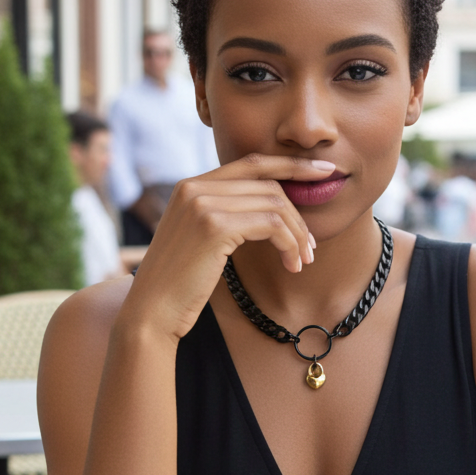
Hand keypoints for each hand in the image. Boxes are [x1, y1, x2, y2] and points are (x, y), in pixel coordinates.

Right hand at [120, 154, 334, 343]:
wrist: (152, 312)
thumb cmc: (181, 283)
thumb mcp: (202, 239)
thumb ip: (227, 214)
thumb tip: (274, 208)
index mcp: (191, 185)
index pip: (252, 162)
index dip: (291, 164)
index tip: (323, 171)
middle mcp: (194, 186)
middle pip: (268, 183)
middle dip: (299, 213)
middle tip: (311, 245)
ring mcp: (202, 203)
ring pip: (275, 203)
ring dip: (297, 234)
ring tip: (302, 260)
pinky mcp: (214, 226)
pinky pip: (272, 224)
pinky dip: (289, 244)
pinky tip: (292, 265)